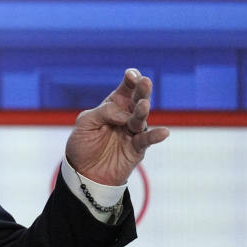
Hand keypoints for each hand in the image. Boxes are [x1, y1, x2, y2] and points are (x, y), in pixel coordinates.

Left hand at [65, 68, 168, 185]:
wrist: (83, 172)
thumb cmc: (82, 145)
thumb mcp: (84, 124)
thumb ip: (102, 113)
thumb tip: (123, 113)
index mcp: (112, 106)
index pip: (124, 90)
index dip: (129, 81)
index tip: (131, 74)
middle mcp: (125, 117)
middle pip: (136, 100)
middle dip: (141, 90)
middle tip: (145, 81)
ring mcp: (133, 132)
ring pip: (140, 118)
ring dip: (142, 111)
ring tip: (144, 105)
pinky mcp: (137, 148)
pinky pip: (147, 140)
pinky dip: (155, 136)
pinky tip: (164, 132)